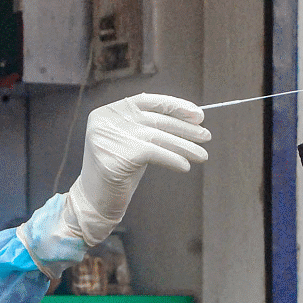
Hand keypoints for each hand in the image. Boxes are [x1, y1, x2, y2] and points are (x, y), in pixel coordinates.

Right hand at [66, 93, 209, 245]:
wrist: (95, 201)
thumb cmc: (120, 171)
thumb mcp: (134, 142)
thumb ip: (153, 127)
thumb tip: (193, 118)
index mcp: (108, 112)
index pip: (148, 100)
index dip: (175, 105)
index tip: (198, 115)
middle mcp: (106, 120)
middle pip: (155, 120)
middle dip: (185, 129)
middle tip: (206, 136)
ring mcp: (109, 137)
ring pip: (157, 137)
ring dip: (185, 146)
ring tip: (203, 155)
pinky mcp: (116, 156)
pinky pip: (154, 153)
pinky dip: (173, 159)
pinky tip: (185, 166)